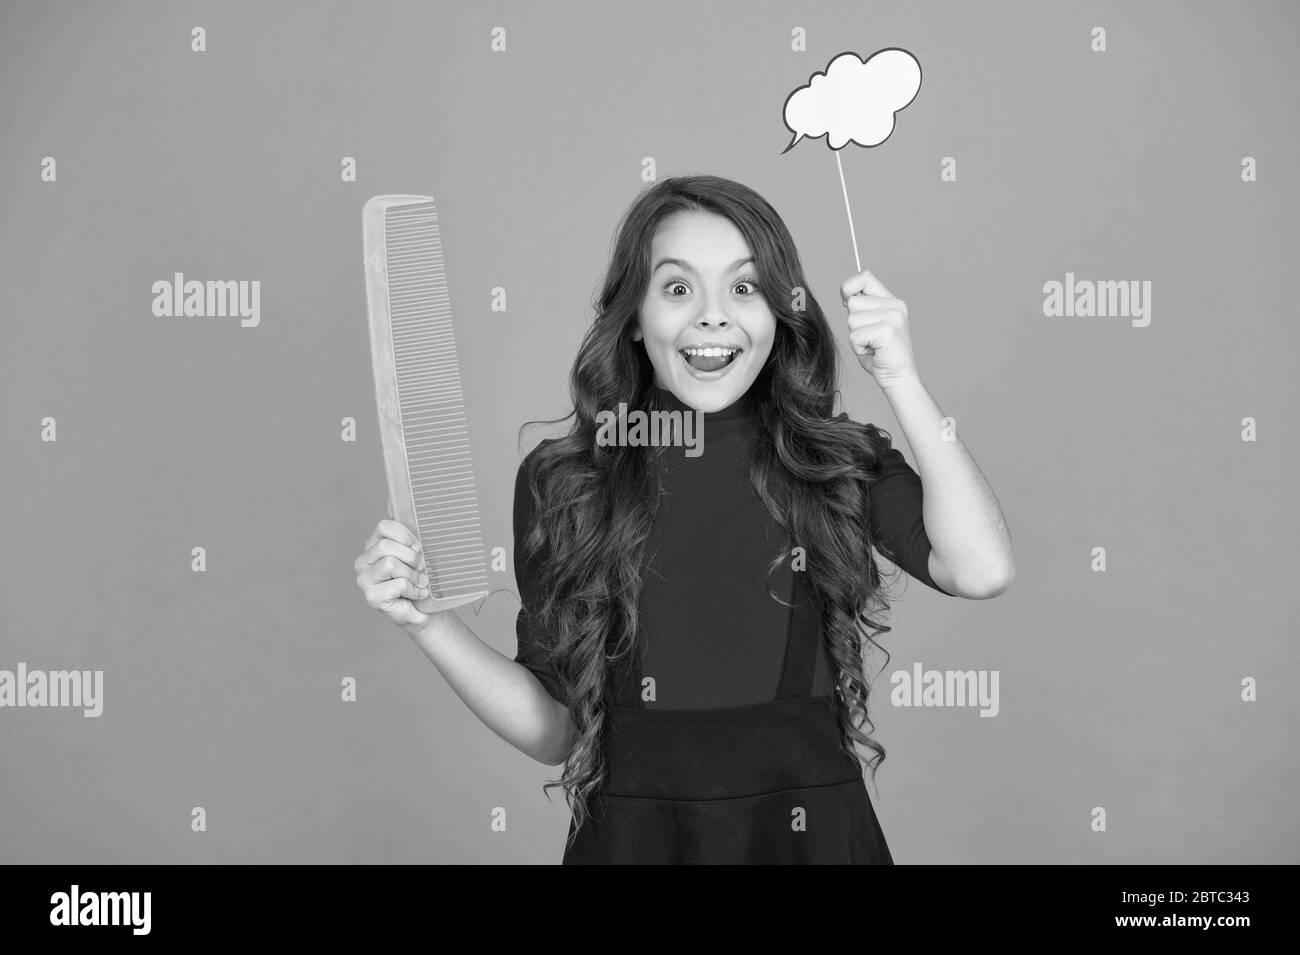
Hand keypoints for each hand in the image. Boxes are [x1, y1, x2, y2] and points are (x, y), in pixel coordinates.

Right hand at [354, 510, 437, 636]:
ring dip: (413, 574)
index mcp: (373, 546)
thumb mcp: (417, 553)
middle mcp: (363, 561)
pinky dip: (414, 589)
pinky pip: (397, 584)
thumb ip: (409, 531)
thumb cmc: (419, 579)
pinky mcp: (371, 597)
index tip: (418, 547)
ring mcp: (364, 579)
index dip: (405, 535)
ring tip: (420, 582)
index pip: (383, 526)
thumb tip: (398, 498)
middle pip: (386, 546)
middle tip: (421, 568)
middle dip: (410, 557)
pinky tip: (417, 594)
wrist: (423, 610)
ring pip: (390, 564)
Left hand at [840, 269, 920, 388]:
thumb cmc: (880, 353)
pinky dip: (859, 347)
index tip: (846, 302)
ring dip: (856, 336)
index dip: (849, 287)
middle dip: (853, 323)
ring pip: (852, 319)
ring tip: (871, 344)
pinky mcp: (887, 331)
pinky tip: (873, 351)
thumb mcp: (868, 324)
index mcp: (891, 301)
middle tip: (868, 337)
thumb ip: (860, 307)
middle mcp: (895, 305)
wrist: (898, 377)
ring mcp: (893, 317)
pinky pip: (855, 335)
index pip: (864, 277)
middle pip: (852, 302)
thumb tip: (845, 295)